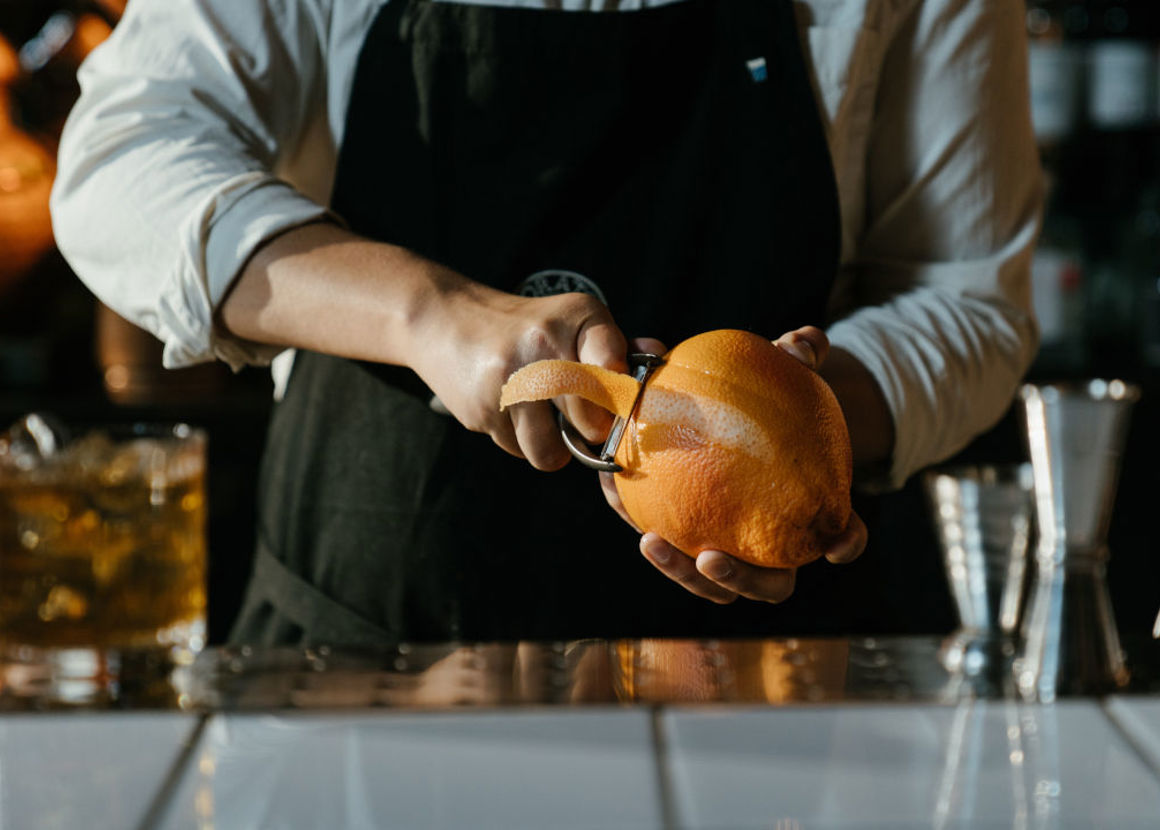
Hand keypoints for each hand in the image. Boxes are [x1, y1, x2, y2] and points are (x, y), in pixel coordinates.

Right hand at [409, 277, 627, 470]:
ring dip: (551, 447)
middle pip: (589, 421)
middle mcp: (543, 344)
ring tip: (543, 420)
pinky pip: (517, 450)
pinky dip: (518, 440)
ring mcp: (510, 379)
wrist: (443, 319)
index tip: (618, 399)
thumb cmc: (524, 327)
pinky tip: (509, 411)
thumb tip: (659, 355)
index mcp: (576, 317)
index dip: (621, 391)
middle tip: (582, 421)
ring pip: (549, 451)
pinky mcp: (482, 408)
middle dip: (590, 432)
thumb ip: (614, 344)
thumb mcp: (571, 320)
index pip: (612, 359)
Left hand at [602, 325, 868, 604]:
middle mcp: (772, 547)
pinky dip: (646, 533)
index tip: (837, 546)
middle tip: (711, 557)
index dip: (845, 542)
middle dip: (741, 580)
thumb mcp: (781, 374)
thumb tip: (807, 338)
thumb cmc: (768, 400)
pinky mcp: (685, 544)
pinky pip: (668, 549)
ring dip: (681, 573)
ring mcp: (730, 554)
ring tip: (651, 542)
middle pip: (769, 586)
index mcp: (811, 514)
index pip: (843, 534)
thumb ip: (795, 357)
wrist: (728, 414)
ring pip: (710, 583)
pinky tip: (619, 503)